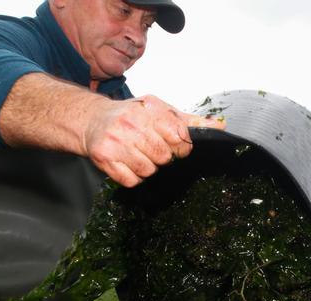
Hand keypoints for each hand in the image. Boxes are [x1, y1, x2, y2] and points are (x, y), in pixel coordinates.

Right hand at [84, 95, 225, 187]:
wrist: (92, 120)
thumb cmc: (129, 116)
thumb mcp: (159, 111)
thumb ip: (188, 121)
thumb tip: (219, 125)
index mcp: (148, 110)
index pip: (179, 136)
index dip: (181, 146)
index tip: (176, 146)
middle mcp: (131, 124)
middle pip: (164, 156)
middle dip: (162, 157)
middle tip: (151, 148)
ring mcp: (116, 142)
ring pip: (149, 170)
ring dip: (147, 167)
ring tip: (137, 153)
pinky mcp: (104, 159)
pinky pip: (132, 180)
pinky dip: (133, 176)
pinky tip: (127, 162)